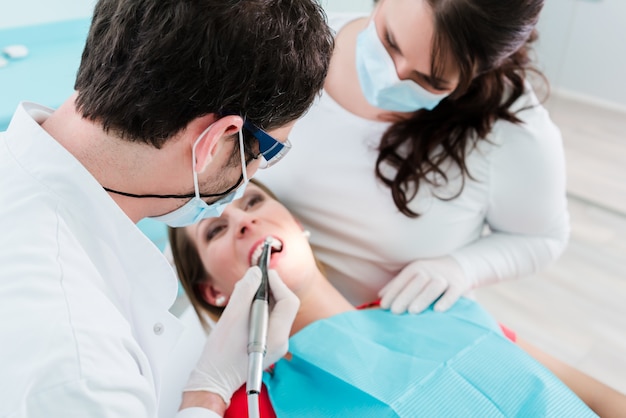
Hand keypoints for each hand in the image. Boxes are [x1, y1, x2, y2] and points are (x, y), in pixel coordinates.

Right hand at [183, 267, 298, 406]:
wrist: (214, 379)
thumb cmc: (220, 355)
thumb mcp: (231, 317)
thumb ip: (246, 291)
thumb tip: (256, 273)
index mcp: (276, 336)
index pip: (288, 301)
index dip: (277, 283)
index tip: (263, 272)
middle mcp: (281, 341)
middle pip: (284, 304)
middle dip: (270, 288)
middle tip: (252, 280)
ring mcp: (276, 343)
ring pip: (276, 310)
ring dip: (262, 298)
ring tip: (244, 293)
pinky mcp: (268, 343)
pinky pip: (269, 319)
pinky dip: (258, 308)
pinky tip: (243, 308)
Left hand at [379, 256, 468, 313]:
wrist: (457, 265)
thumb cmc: (428, 275)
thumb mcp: (412, 275)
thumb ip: (397, 285)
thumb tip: (379, 296)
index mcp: (416, 267)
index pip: (403, 279)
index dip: (393, 292)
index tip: (384, 306)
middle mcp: (430, 270)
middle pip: (417, 281)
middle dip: (405, 296)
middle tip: (395, 311)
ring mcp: (445, 277)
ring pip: (434, 286)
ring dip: (423, 298)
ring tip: (412, 311)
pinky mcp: (458, 284)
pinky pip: (453, 292)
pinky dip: (446, 301)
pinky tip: (438, 310)